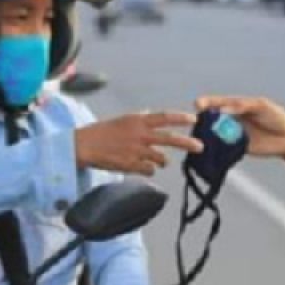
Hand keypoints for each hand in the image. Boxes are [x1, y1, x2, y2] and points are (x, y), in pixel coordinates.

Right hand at [75, 112, 202, 175]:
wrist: (84, 146)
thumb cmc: (102, 132)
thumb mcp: (123, 120)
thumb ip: (140, 119)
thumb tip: (152, 114)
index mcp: (138, 120)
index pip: (164, 117)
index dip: (180, 118)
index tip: (194, 119)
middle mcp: (139, 134)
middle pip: (169, 139)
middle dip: (187, 143)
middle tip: (200, 147)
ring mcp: (136, 151)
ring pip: (161, 159)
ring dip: (163, 161)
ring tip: (159, 161)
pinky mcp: (131, 165)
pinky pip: (149, 170)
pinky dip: (149, 170)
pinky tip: (143, 168)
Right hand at [194, 95, 284, 157]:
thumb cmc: (277, 117)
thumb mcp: (260, 106)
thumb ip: (242, 106)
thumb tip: (223, 110)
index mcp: (236, 106)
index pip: (216, 103)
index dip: (205, 103)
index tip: (198, 105)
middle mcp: (231, 119)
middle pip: (211, 118)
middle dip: (203, 121)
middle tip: (198, 123)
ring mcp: (232, 134)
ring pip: (214, 133)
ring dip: (207, 135)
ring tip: (201, 137)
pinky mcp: (236, 148)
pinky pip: (222, 148)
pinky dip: (215, 148)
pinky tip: (209, 149)